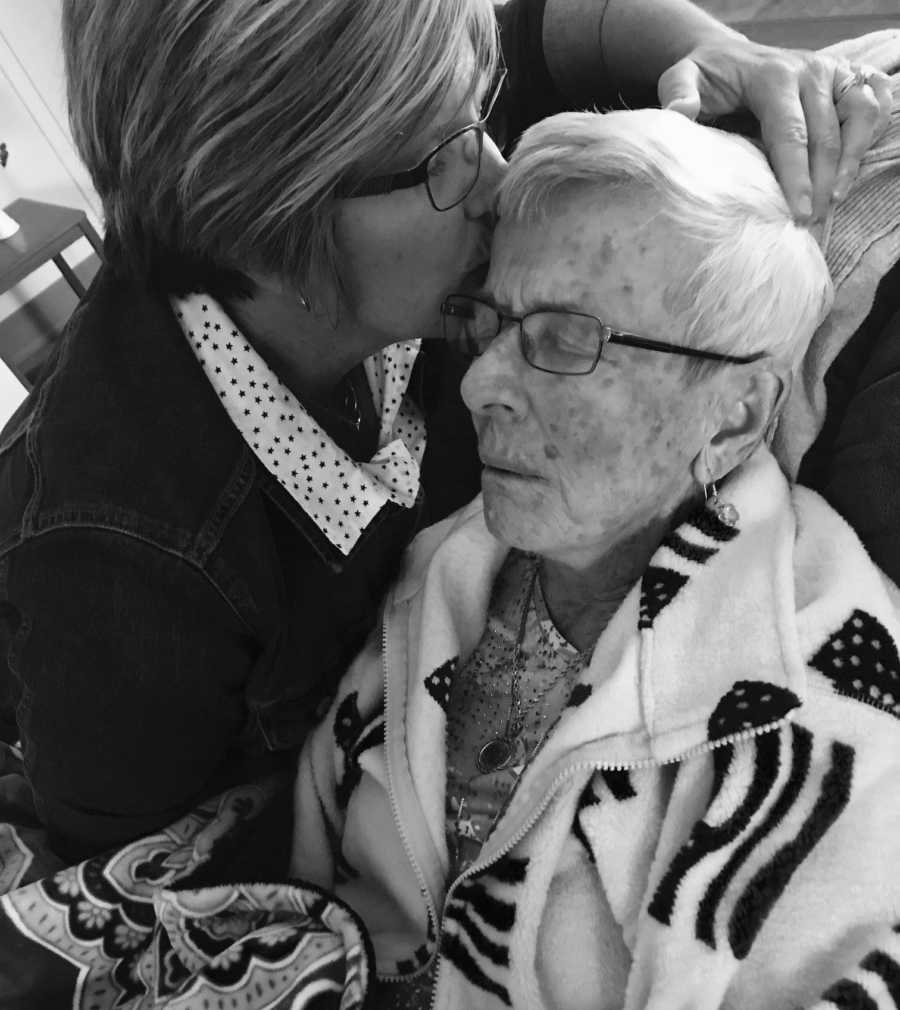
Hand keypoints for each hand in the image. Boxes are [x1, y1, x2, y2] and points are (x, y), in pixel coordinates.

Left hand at [657, 38, 892, 222]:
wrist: (729, 55)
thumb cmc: (706, 76)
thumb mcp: (681, 78)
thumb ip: (678, 94)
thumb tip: (679, 114)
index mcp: (774, 76)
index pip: (791, 134)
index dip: (797, 177)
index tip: (798, 213)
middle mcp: (811, 71)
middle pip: (826, 136)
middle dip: (821, 184)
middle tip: (812, 223)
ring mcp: (834, 72)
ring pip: (860, 118)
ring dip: (851, 163)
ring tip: (833, 201)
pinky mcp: (850, 77)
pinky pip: (875, 105)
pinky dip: (872, 136)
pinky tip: (852, 170)